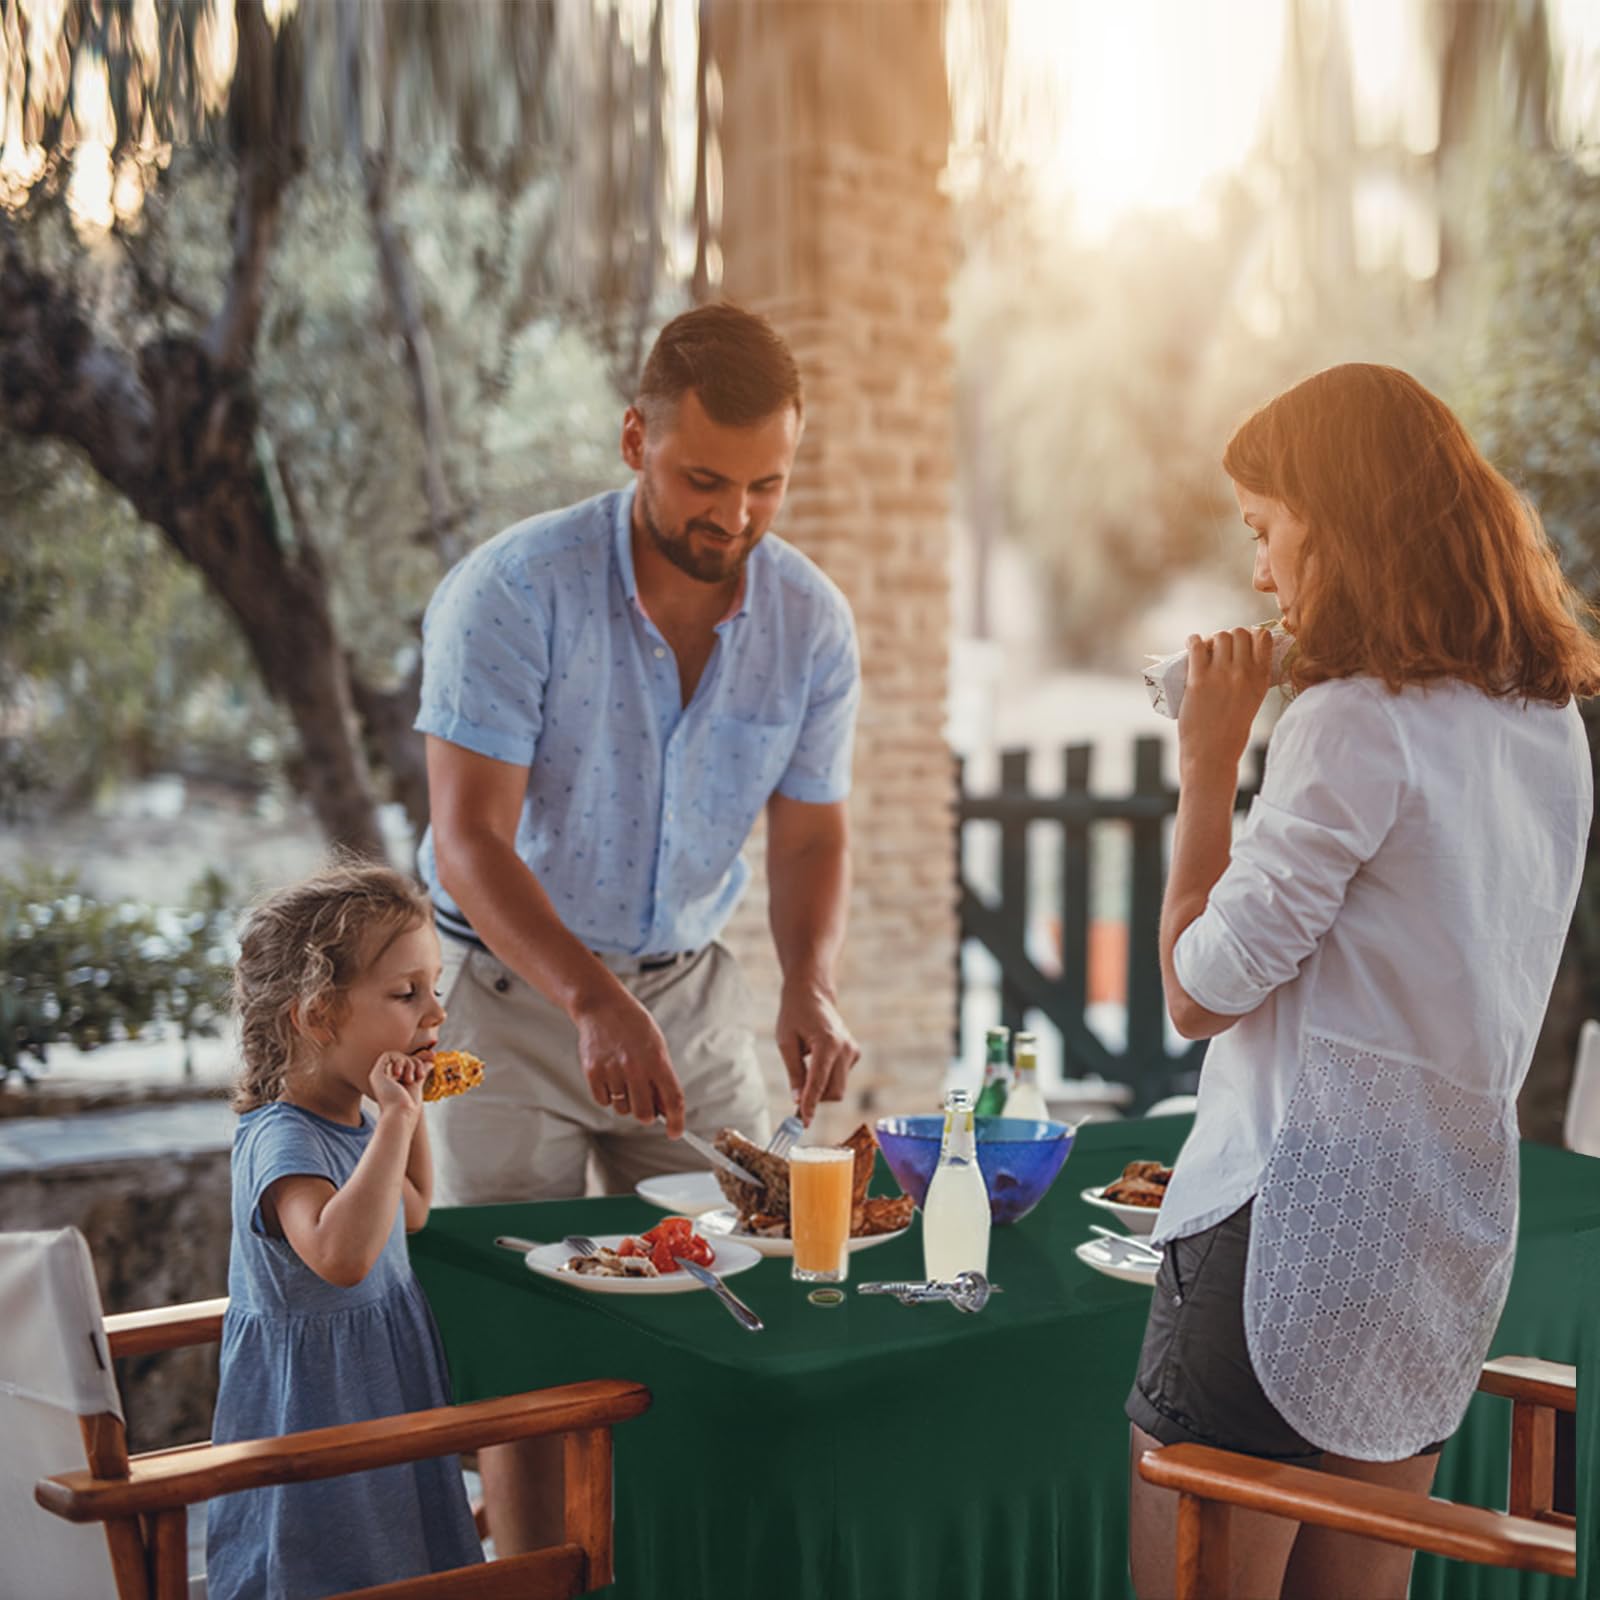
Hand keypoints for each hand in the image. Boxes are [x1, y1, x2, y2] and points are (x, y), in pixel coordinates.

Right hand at [368, 1052, 425, 1118]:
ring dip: (410, 1063)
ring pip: (397, 1056)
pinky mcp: (376, 1073)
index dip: (417, 1062)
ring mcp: (379, 1076)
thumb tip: (431, 1062)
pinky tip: (402, 1075)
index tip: (424, 1072)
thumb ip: (420, 1071)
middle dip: (416, 1062)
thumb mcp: (417, 1084)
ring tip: (411, 1079)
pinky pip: (388, 1055)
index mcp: (391, 1082)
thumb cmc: (409, 1106)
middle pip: (402, 1058)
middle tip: (420, 1075)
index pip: (405, 1063)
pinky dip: (400, 1061)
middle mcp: (383, 1078)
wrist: (401, 1114)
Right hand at [575, 991, 686, 1136]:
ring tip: (624, 1079)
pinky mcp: (593, 1072)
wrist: (602, 1006)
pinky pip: (603, 1101)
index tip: (675, 1132)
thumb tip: (665, 1109)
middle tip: (645, 1103)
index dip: (676, 1121)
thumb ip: (662, 1076)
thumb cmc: (633, 1025)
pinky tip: (610, 1077)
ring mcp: (612, 1070)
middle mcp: (635, 1067)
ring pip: (622, 1109)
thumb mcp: (656, 1045)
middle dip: (647, 1115)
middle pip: (644, 1114)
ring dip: (626, 1102)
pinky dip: (608, 1096)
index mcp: (657, 1059)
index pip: (672, 1099)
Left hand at [776, 981, 859, 1125]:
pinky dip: (827, 1079)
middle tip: (796, 1098)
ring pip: (838, 1088)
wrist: (813, 994)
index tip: (803, 1122)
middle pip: (834, 1092)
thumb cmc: (795, 1014)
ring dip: (821, 1089)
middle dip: (816, 1099)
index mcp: (828, 1044)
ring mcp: (853, 1051)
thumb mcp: (786, 1043)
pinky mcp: (854, 1053)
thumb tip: (797, 1100)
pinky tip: (816, 1062)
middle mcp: (845, 1048)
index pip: (818, 1083)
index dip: (810, 1105)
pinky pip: (840, 1078)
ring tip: (804, 1070)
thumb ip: (794, 1073)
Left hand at [1178, 626, 1273, 774]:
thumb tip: (1239, 660)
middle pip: (1239, 633)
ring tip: (1205, 652)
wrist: (1212, 754)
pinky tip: (1192, 645)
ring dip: (1211, 640)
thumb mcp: (1252, 702)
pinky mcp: (1198, 679)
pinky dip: (1193, 641)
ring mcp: (1221, 675)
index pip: (1264, 637)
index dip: (1251, 635)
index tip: (1241, 644)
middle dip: (1229, 638)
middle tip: (1219, 650)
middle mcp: (1244, 673)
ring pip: (1220, 636)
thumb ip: (1250, 681)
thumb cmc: (1231, 733)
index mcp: (1261, 679)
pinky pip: (1196, 645)